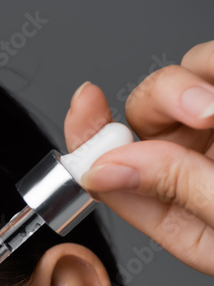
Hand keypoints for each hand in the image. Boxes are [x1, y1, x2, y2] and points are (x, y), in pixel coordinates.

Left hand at [64, 41, 213, 276]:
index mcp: (176, 209)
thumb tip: (106, 168)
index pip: (112, 169)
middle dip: (161, 100)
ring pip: (181, 76)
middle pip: (144, 111)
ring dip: (191, 84)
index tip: (84, 106)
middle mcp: (194, 163)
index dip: (89, 138)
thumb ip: (172, 190)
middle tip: (201, 112)